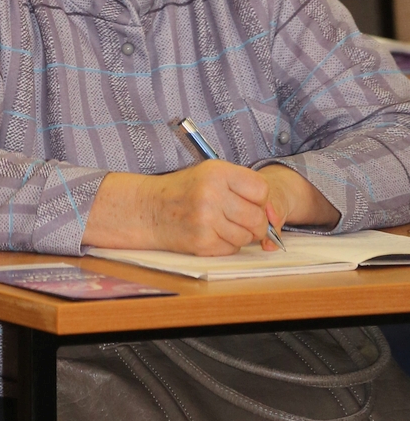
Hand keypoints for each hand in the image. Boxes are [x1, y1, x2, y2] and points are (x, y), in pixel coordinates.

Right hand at [86, 159, 336, 254]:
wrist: (148, 209)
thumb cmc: (182, 190)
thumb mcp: (209, 175)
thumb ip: (241, 187)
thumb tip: (272, 214)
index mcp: (216, 172)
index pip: (261, 190)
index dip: (261, 200)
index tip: (252, 203)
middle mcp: (212, 194)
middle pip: (257, 218)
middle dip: (254, 223)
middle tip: (239, 218)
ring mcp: (206, 220)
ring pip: (245, 236)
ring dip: (238, 235)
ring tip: (219, 224)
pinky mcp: (202, 242)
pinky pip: (231, 248)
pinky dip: (226, 244)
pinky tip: (210, 233)